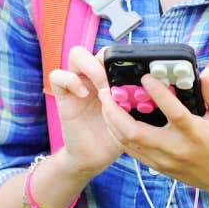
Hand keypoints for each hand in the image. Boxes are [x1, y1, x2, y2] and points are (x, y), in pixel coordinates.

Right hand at [47, 45, 123, 177]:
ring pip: (76, 54)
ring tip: (101, 87)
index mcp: (109, 80)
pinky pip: (57, 76)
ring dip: (91, 66)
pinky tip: (84, 95)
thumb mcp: (131, 117)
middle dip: (106, 60)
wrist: (94, 158)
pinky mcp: (63, 98)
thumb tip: (151, 87)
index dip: (121, 58)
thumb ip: (136, 101)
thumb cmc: (114, 137)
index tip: (132, 75)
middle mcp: (92, 79)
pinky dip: (70, 80)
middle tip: (115, 81)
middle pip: (95, 49)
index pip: (111, 54)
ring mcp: (77, 86)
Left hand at [99, 66, 208, 195]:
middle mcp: (176, 148)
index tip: (145, 76)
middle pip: (136, 132)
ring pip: (128, 143)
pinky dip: (118, 135)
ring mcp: (164, 160)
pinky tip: (113, 121)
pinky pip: (132, 152)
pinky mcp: (159, 167)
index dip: (158, 93)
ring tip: (105, 103)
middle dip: (115, 112)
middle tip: (106, 92)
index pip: (173, 112)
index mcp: (194, 133)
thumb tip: (205, 71)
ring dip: (112, 123)